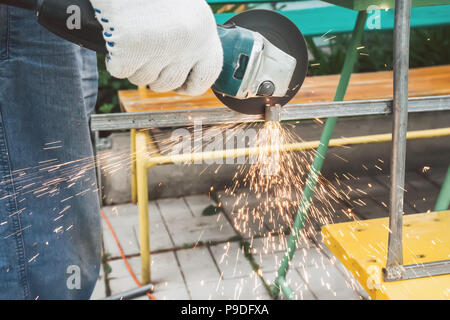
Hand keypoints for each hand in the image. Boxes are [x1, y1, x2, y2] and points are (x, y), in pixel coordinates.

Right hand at [89, 0, 222, 95]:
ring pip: (143, 79)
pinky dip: (115, 59)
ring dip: (134, 64)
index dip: (191, 84)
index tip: (180, 85)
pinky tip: (117, 37)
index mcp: (204, 31)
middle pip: (170, 82)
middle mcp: (187, 43)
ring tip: (132, 37)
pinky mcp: (130, 48)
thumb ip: (189, 39)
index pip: (207, 76)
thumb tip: (184, 74)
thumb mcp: (185, 9)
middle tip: (146, 54)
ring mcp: (159, 47)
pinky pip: (121, 71)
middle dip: (156, 74)